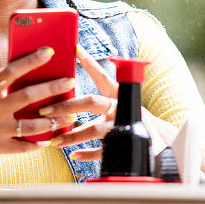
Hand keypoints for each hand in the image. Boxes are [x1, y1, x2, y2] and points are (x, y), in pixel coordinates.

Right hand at [0, 46, 77, 166]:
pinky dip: (38, 143)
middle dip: (53, 88)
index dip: (31, 60)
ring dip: (54, 120)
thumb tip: (22, 76)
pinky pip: (24, 147)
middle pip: (28, 96)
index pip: (11, 71)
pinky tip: (49, 139)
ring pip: (33, 125)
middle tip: (69, 82)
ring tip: (68, 116)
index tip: (50, 51)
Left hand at [40, 45, 177, 159]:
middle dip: (68, 105)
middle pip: (92, 101)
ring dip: (72, 135)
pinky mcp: (122, 145)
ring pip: (94, 129)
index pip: (102, 75)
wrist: (158, 139)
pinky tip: (74, 155)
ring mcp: (120, 126)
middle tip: (46, 109)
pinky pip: (102, 151)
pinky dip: (87, 154)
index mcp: (119, 94)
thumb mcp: (118, 102)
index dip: (89, 62)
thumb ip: (98, 96)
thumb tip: (72, 84)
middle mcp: (119, 108)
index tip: (75, 49)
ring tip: (54, 139)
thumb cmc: (129, 116)